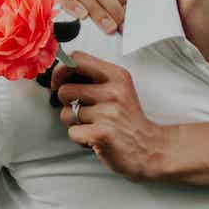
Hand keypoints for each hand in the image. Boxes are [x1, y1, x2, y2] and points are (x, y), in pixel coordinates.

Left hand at [51, 50, 167, 181]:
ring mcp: (108, 113)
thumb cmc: (128, 120)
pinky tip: (95, 137)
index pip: (76, 59)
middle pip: (64, 90)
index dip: (60, 71)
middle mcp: (113, 91)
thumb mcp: (119, 88)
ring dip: (75, 123)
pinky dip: (80, 139)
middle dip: (67, 103)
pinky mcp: (101, 134)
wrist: (149, 148)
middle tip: (83, 110)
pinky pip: (72, 132)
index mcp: (116, 75)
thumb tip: (60, 73)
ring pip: (66, 114)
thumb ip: (94, 78)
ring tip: (93, 125)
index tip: (59, 82)